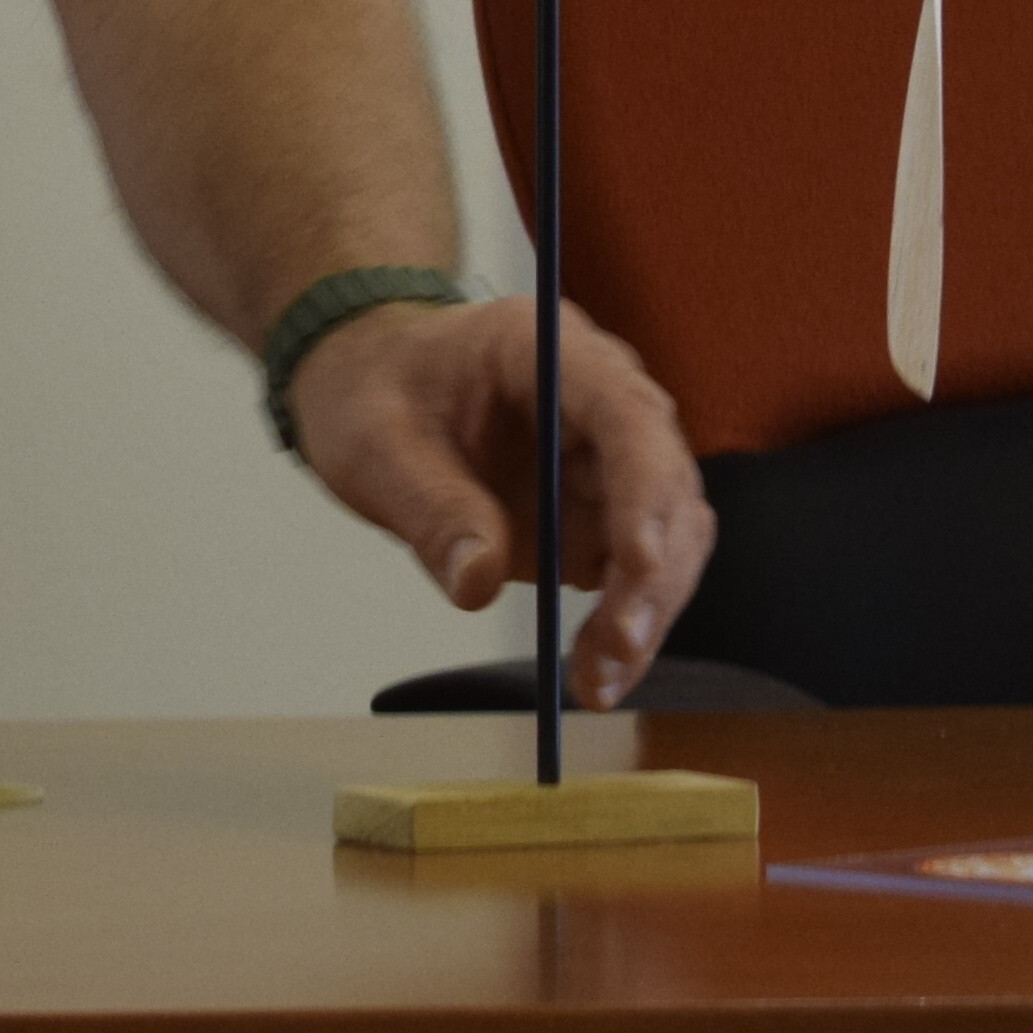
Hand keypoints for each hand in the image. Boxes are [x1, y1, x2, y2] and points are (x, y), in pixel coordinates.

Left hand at [282, 298, 717, 707]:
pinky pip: (634, 576)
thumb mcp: (374, 443)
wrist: (365, 389)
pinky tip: (594, 676)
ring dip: (646, 612)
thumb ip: (428, 505)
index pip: (626, 411)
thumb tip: (476, 582)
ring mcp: (604, 460)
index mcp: (549, 351)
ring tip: (597, 682)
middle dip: (653, 572)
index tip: (638, 560)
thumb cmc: (369, 390)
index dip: (644, 486)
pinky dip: (624, 628)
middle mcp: (597, 400)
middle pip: (663, 483)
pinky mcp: (596, 516)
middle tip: (618, 647)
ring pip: (668, 538)